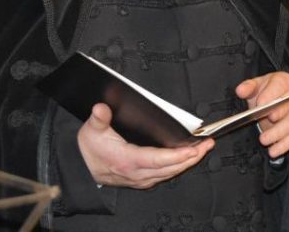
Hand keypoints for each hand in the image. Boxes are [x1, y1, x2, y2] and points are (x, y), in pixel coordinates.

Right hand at [77, 103, 213, 188]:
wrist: (81, 169)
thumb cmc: (89, 150)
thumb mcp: (91, 130)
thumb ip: (99, 118)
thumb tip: (101, 108)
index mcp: (127, 161)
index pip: (158, 160)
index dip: (178, 156)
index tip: (193, 149)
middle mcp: (137, 173)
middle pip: (170, 168)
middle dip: (192, 157)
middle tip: (207, 145)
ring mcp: (141, 178)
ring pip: (170, 173)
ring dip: (187, 162)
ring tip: (202, 150)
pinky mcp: (142, 179)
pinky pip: (165, 175)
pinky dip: (178, 167)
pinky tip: (186, 159)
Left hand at [235, 71, 288, 158]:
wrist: (274, 101)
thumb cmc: (266, 93)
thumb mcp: (255, 87)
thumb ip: (248, 87)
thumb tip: (240, 90)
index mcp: (284, 82)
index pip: (279, 86)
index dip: (270, 95)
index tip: (260, 104)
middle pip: (288, 105)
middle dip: (277, 114)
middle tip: (266, 120)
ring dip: (279, 133)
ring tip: (264, 140)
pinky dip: (284, 145)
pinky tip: (273, 151)